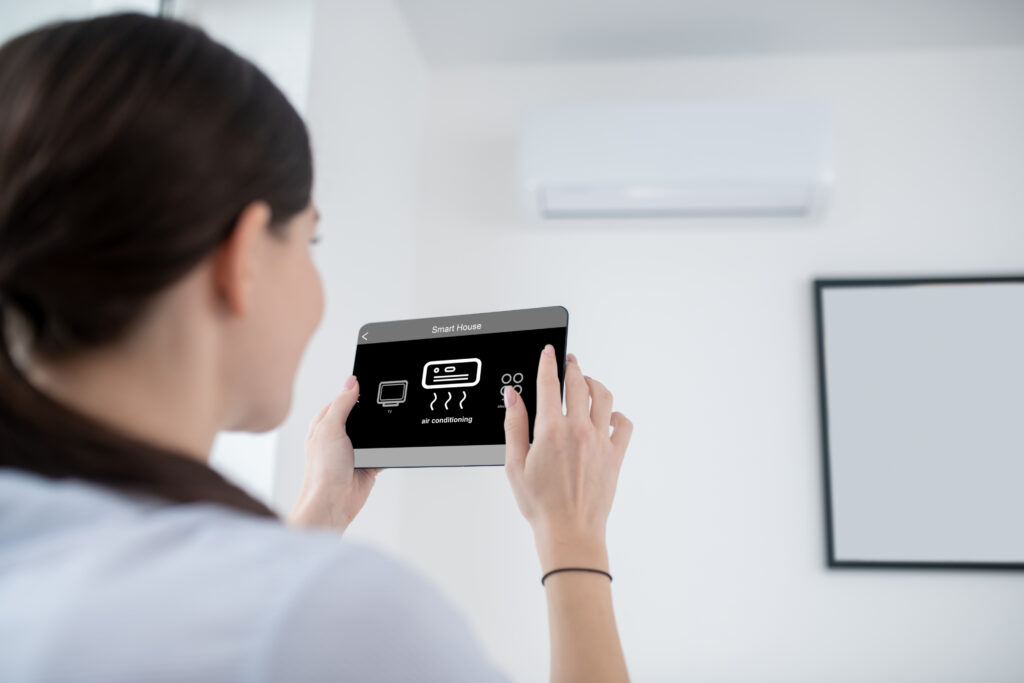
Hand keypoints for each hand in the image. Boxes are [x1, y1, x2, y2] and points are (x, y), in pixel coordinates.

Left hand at [288, 376, 382, 532]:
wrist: (332, 503)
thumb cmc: (322, 471)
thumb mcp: (329, 429)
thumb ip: (341, 404)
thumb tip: (351, 382)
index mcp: (325, 423)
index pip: (343, 399)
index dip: (356, 392)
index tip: (371, 385)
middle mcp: (339, 436)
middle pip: (362, 414)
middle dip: (373, 412)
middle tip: (384, 406)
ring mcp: (354, 450)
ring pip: (374, 432)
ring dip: (381, 431)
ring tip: (387, 427)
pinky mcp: (368, 463)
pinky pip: (384, 451)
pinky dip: (390, 448)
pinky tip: (391, 446)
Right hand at [502, 346, 632, 572]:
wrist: (570, 532)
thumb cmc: (541, 505)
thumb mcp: (514, 464)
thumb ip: (514, 425)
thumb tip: (513, 397)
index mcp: (550, 430)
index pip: (549, 384)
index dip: (548, 363)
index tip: (549, 351)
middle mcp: (578, 430)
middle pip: (579, 384)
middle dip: (572, 367)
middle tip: (569, 361)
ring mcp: (600, 441)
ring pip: (604, 397)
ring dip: (595, 384)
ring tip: (587, 382)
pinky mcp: (616, 455)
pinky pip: (624, 424)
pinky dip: (617, 415)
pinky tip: (608, 416)